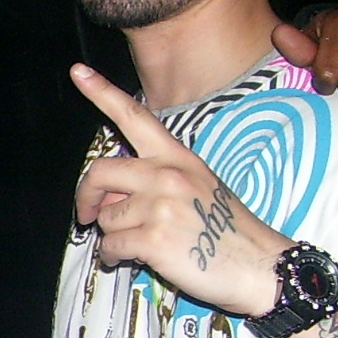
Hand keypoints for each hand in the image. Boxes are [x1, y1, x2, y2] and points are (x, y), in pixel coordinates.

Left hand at [71, 65, 291, 314]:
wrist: (260, 265)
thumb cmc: (229, 231)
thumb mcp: (200, 187)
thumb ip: (153, 182)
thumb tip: (110, 197)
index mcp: (178, 157)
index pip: (135, 117)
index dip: (102, 93)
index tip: (77, 72)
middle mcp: (166, 174)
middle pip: (100, 172)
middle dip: (85, 196)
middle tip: (86, 214)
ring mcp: (160, 206)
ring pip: (105, 217)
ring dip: (112, 235)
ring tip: (140, 243)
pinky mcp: (154, 238)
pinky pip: (111, 246)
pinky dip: (114, 257)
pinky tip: (135, 260)